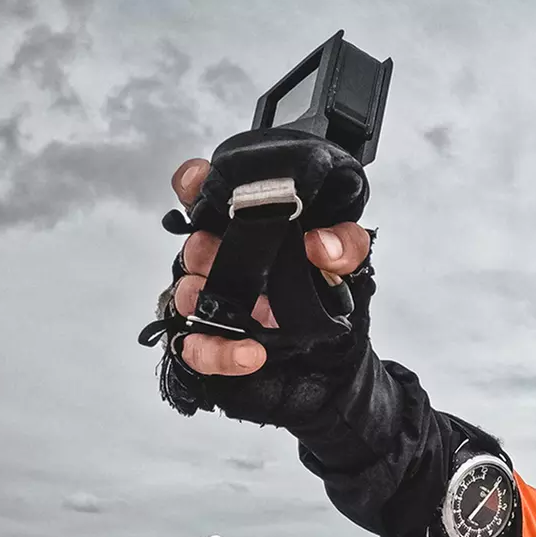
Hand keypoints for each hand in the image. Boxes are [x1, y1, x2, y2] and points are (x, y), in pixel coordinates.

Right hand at [167, 158, 371, 376]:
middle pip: (194, 247)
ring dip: (205, 298)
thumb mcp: (348, 256)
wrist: (336, 343)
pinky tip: (249, 354)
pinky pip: (197, 348)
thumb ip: (344, 242)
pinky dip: (219, 352)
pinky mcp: (214, 341)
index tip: (199, 182)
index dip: (194, 185)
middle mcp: (220, 258)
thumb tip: (321, 245)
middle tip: (223, 252)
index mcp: (244, 227)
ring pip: (187, 295)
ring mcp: (213, 300)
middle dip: (205, 249)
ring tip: (249, 311)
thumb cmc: (330, 285)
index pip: (203, 195)